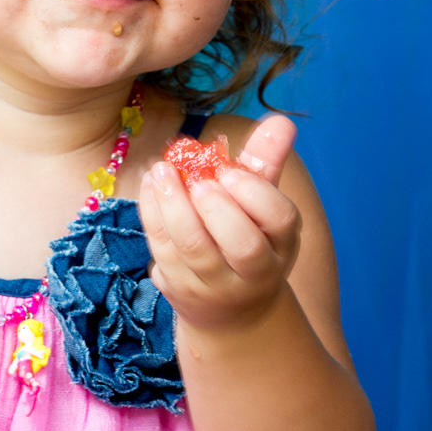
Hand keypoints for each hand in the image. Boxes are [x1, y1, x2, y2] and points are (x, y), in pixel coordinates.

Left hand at [138, 115, 300, 334]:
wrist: (230, 309)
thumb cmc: (247, 239)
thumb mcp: (262, 207)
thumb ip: (265, 163)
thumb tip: (280, 120)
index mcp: (281, 245)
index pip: (280, 219)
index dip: (253, 191)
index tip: (227, 169)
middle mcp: (254, 273)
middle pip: (242, 244)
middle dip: (217, 206)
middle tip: (197, 178)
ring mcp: (215, 287)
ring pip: (194, 249)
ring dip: (174, 205)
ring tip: (162, 170)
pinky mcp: (179, 290)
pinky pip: (162, 250)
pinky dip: (152, 214)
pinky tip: (150, 185)